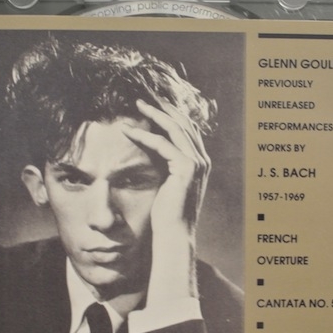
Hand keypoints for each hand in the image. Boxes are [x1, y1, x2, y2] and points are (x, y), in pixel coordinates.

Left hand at [122, 98, 210, 301]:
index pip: (185, 130)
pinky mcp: (186, 168)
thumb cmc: (167, 212)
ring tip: (136, 104)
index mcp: (199, 162)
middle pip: (182, 123)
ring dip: (153, 114)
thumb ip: (165, 163)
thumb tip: (151, 147)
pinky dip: (145, 135)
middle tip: (142, 98)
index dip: (169, 114)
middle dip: (162, 108)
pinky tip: (130, 130)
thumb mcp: (167, 182)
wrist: (173, 233)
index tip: (151, 105)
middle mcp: (202, 159)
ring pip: (174, 128)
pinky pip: (163, 144)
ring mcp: (197, 163)